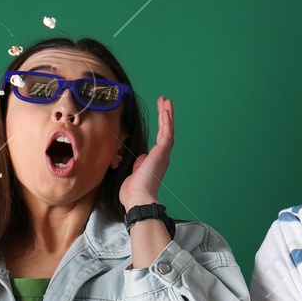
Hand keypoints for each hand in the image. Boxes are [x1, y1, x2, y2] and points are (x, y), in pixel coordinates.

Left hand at [118, 95, 173, 209]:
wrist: (137, 199)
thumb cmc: (133, 190)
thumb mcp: (134, 172)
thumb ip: (139, 163)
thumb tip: (142, 157)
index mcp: (156, 160)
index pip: (160, 138)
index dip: (161, 124)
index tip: (160, 112)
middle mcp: (162, 156)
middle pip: (166, 131)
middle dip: (166, 115)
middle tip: (165, 102)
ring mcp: (163, 154)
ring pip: (168, 130)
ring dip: (167, 115)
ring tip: (167, 101)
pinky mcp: (161, 154)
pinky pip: (166, 135)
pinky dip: (167, 122)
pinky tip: (166, 112)